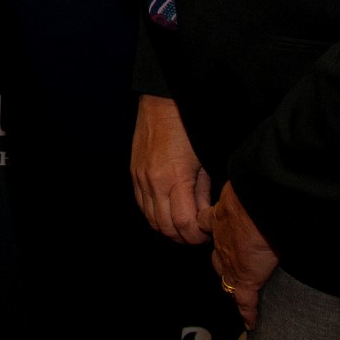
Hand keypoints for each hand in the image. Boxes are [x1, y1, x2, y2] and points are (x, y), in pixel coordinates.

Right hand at [131, 93, 213, 244]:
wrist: (162, 103)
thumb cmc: (189, 128)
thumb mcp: (203, 161)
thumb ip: (202, 192)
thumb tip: (202, 215)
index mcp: (175, 178)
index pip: (183, 224)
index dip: (196, 236)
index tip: (206, 232)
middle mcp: (153, 182)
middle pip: (164, 228)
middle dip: (182, 236)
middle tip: (196, 232)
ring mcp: (140, 178)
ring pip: (150, 219)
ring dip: (167, 227)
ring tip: (183, 223)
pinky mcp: (133, 173)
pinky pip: (141, 204)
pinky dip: (154, 214)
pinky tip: (167, 209)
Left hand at [210, 183, 279, 329]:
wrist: (258, 205)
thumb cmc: (253, 190)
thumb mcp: (243, 186)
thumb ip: (245, 187)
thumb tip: (254, 173)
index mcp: (221, 215)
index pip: (210, 225)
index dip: (211, 229)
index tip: (211, 230)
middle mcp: (222, 239)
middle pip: (217, 253)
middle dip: (220, 259)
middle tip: (226, 264)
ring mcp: (232, 260)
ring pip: (228, 275)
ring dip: (232, 282)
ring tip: (237, 290)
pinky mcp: (244, 277)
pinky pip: (244, 299)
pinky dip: (247, 311)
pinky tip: (250, 320)